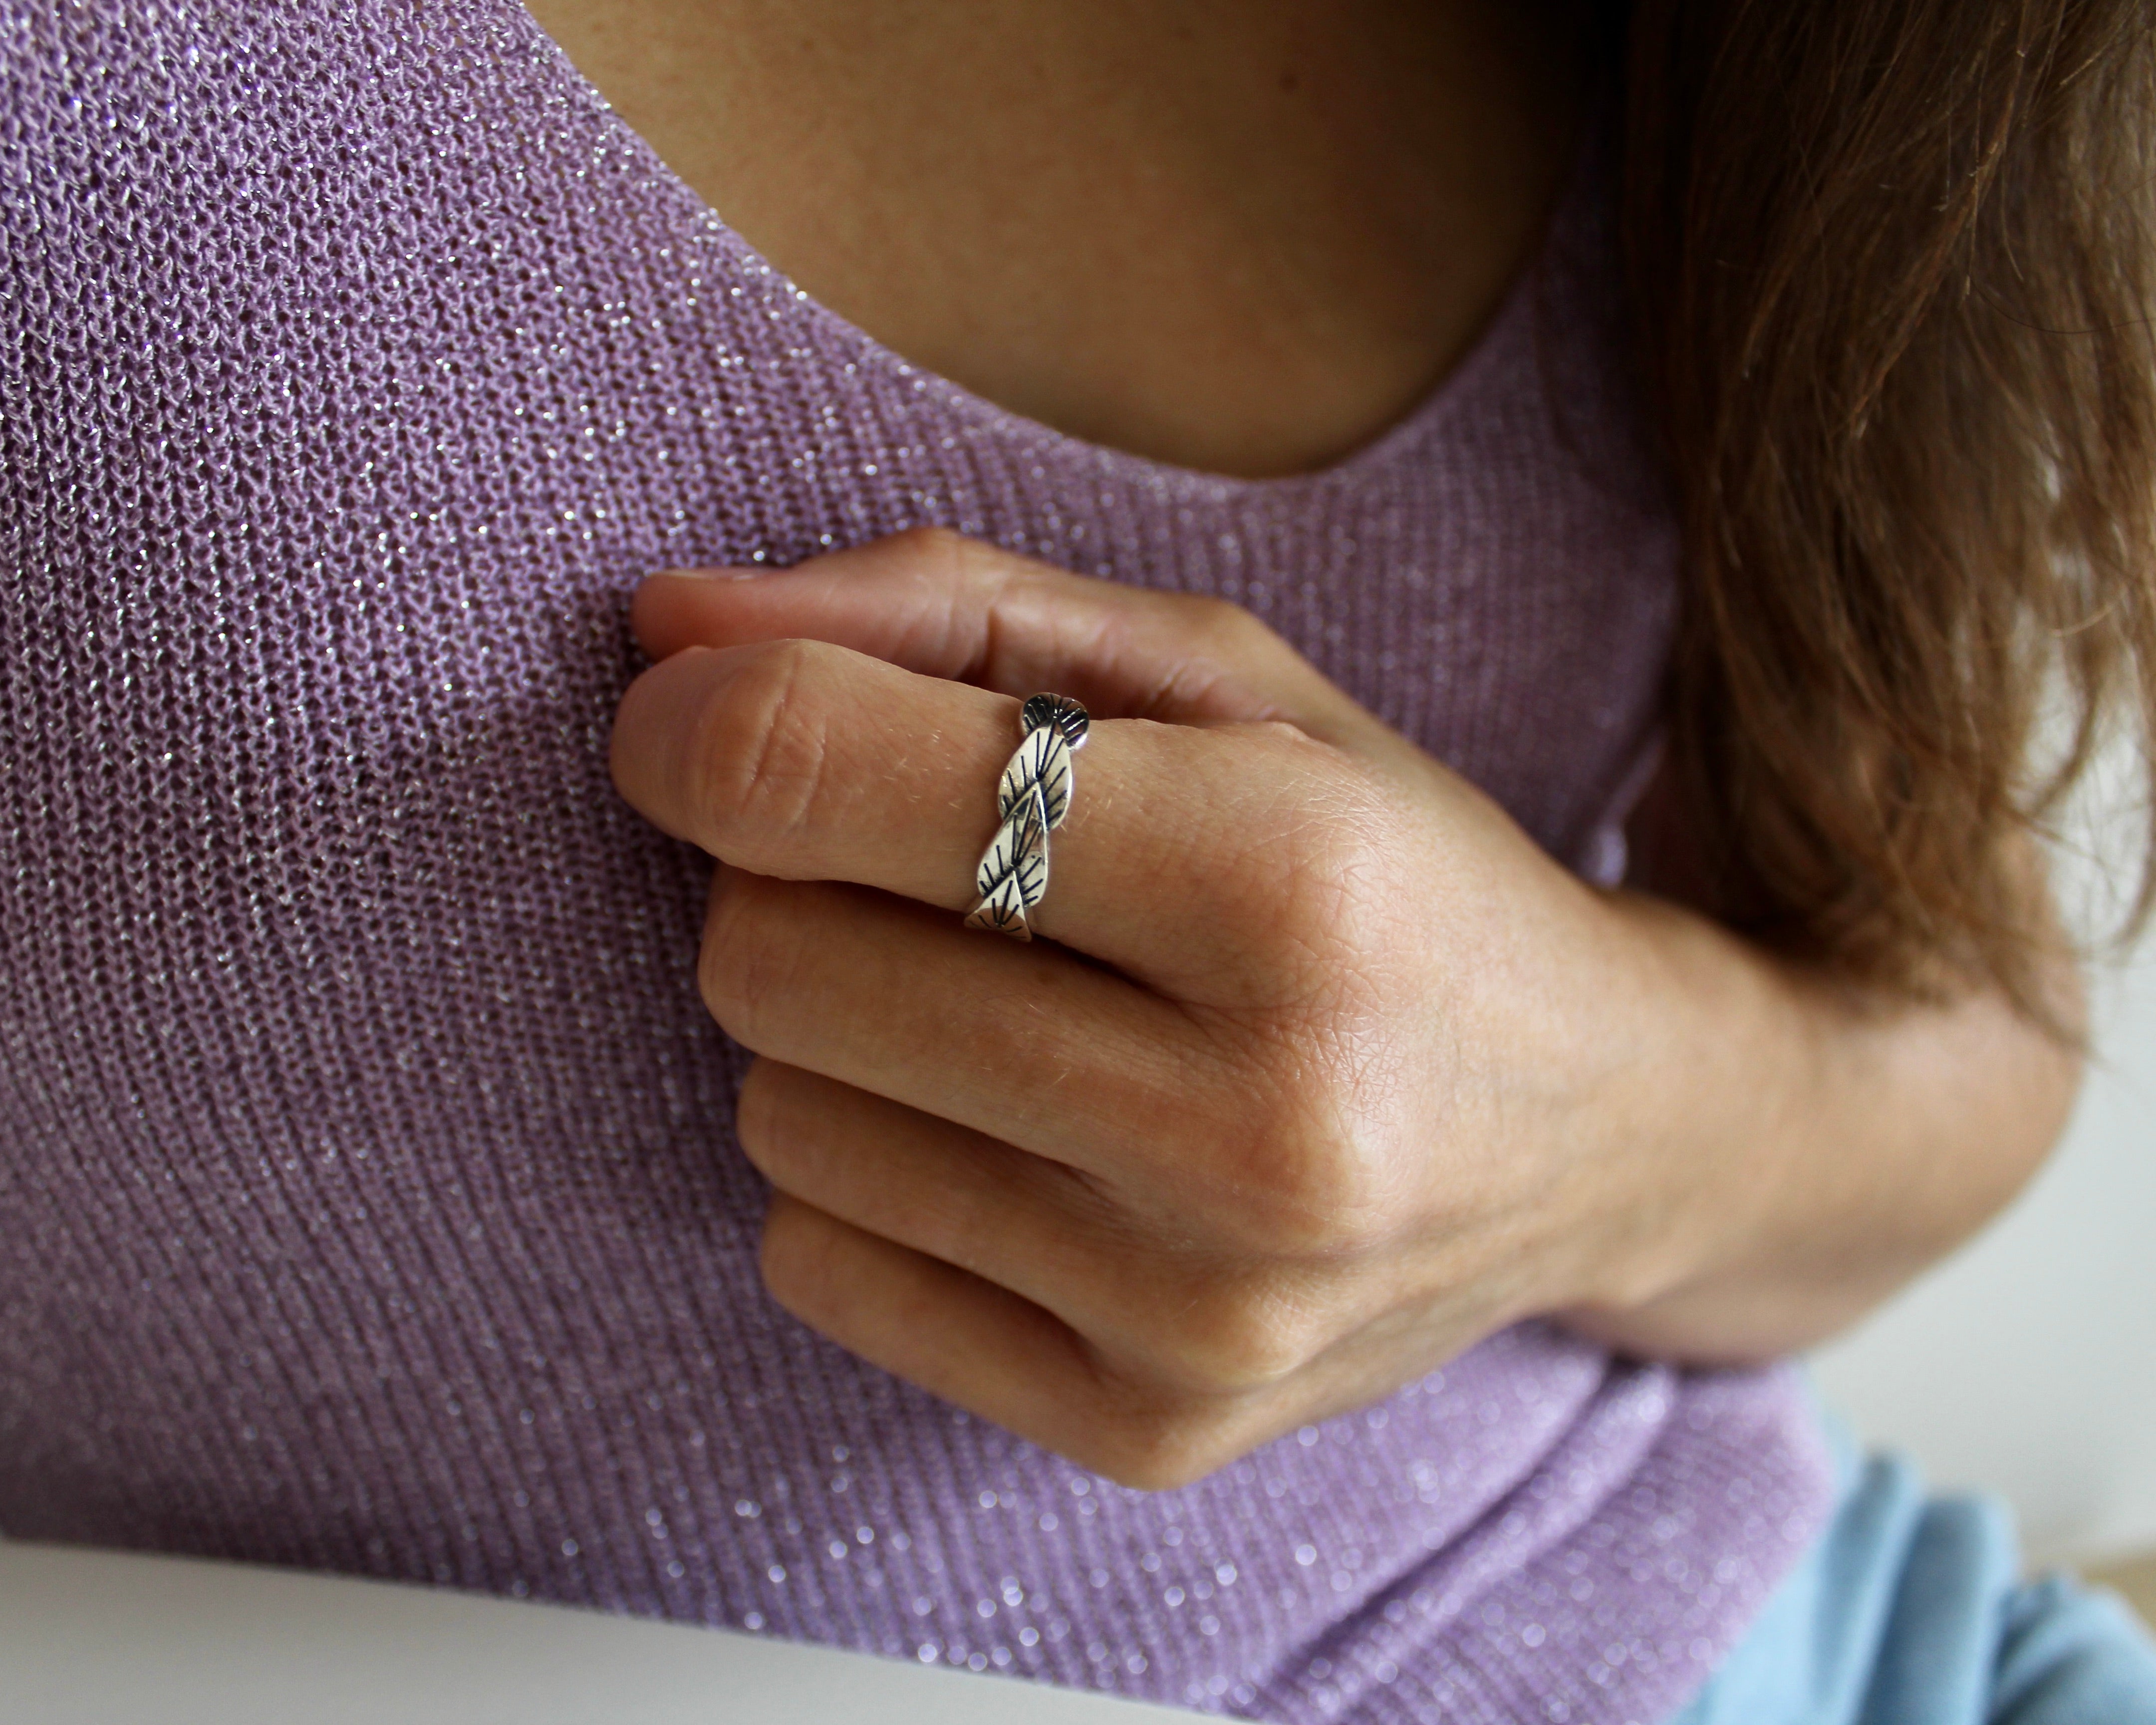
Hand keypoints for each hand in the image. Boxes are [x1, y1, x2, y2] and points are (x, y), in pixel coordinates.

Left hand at [606, 531, 1814, 1486]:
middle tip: (926, 870)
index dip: (705, 724)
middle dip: (797, 881)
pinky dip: (874, 1174)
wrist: (1611, 1128)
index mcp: (1290, 884)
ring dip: (844, 1033)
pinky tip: (1019, 1136)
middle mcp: (1255, 1127)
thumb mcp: (1224, 678)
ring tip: (1006, 1005)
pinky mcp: (1151, 1428)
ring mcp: (1201, 1312)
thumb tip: (663, 633)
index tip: (702, 715)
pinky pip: (819, 1264)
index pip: (823, 783)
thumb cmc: (1394, 866)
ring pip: (779, 1118)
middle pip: (769, 962)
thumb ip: (945, 613)